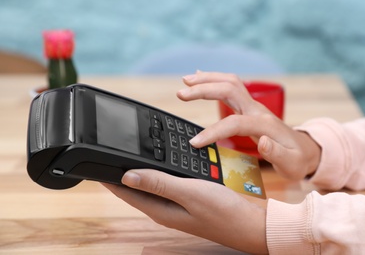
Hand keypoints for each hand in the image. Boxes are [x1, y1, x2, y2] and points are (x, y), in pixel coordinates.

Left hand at [103, 169, 267, 253]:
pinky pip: (166, 184)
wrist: (253, 224)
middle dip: (121, 173)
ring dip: (139, 172)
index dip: (110, 178)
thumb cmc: (224, 212)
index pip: (126, 192)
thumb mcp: (189, 193)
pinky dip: (159, 172)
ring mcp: (177, 205)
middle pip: (135, 189)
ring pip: (150, 185)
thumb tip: (128, 175)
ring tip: (128, 156)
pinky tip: (161, 164)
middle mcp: (165, 209)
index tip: (97, 163)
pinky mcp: (188, 200)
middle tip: (110, 154)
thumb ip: (159, 183)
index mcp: (160, 210)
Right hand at [178, 71, 320, 179]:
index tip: (195, 142)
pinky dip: (214, 81)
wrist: (306, 150)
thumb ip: (277, 154)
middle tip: (181, 93)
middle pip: (230, 89)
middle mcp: (257, 109)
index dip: (213, 132)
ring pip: (229, 83)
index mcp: (264, 124)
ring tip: (186, 80)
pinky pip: (230, 88)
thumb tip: (262, 141)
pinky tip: (201, 79)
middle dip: (204, 89)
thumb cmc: (297, 159)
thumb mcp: (291, 164)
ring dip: (208, 79)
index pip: (234, 123)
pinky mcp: (249, 107)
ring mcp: (253, 106)